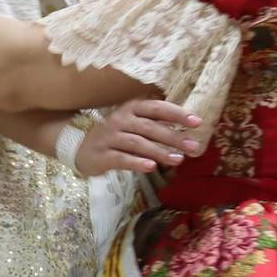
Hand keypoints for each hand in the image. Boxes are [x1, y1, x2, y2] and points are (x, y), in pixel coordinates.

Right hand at [79, 100, 203, 175]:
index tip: (197, 122)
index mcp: (132, 109)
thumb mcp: (133, 122)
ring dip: (159, 151)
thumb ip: (155, 122)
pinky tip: (152, 168)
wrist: (80, 147)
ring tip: (178, 160)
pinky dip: (137, 163)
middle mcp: (120, 120)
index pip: (157, 108)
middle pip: (150, 127)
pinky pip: (121, 159)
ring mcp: (110, 137)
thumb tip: (187, 126)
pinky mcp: (102, 156)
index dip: (177, 113)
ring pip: (137, 143)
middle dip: (173, 137)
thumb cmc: (116, 135)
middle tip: (193, 146)